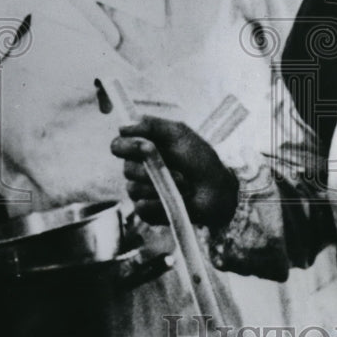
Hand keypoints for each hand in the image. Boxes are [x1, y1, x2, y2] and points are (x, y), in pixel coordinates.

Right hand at [110, 115, 238, 230]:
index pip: (118, 146)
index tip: (145, 146)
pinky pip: (142, 207)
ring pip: (134, 189)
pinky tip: (176, 198)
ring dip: (162, 185)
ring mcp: (141, 191)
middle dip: (151, 169)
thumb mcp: (180, 134)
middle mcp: (138, 169)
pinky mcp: (147, 210)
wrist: (217, 188)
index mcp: (143, 149)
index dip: (126, 146)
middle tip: (176, 169)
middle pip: (126, 168)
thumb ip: (153, 126)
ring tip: (185, 184)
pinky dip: (159, 202)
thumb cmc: (200, 159)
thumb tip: (124, 126)